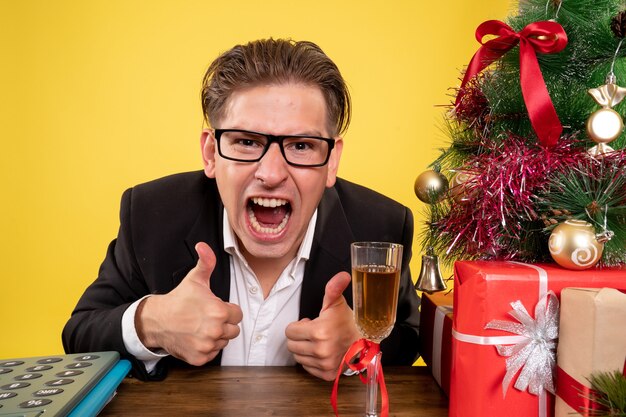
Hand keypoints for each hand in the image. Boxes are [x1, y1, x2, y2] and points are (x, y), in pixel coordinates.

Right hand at [136, 242, 242, 365]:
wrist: (157, 320)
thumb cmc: (179, 299)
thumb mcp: (195, 279)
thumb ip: (206, 262)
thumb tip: (203, 245)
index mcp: (219, 312)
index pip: (238, 314)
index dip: (227, 310)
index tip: (215, 307)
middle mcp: (215, 331)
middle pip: (233, 330)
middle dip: (224, 323)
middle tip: (208, 317)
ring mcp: (207, 346)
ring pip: (224, 342)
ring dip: (216, 336)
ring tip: (201, 326)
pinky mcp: (200, 358)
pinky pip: (213, 353)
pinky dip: (207, 348)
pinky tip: (196, 337)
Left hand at [285, 272, 359, 380]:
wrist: (365, 341)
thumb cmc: (348, 321)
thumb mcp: (338, 303)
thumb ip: (334, 288)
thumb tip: (342, 275)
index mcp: (319, 332)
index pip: (289, 331)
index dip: (299, 325)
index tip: (311, 323)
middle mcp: (320, 350)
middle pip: (291, 345)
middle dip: (299, 337)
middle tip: (314, 332)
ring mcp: (324, 364)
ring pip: (298, 357)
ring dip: (304, 349)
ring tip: (318, 341)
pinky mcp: (327, 374)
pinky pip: (307, 368)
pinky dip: (311, 361)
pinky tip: (322, 352)